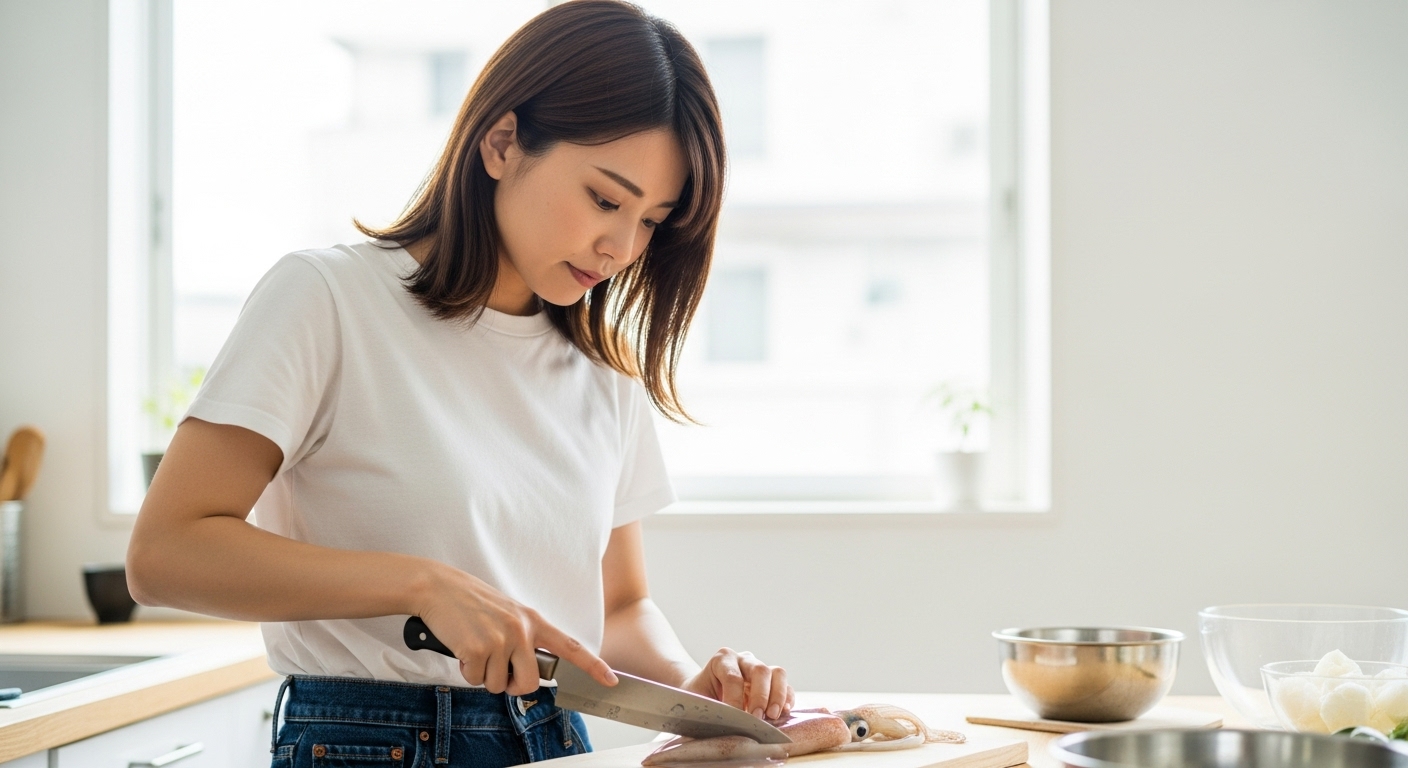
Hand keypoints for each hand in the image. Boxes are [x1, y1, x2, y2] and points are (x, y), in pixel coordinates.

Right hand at [415, 563, 616, 695]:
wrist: (438, 587)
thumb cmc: (471, 602)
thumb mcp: (508, 613)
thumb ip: (524, 638)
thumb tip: (529, 670)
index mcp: (533, 621)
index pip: (570, 647)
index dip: (593, 666)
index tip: (611, 680)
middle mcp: (521, 630)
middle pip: (529, 683)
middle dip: (511, 685)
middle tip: (496, 669)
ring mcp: (500, 640)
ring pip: (498, 685)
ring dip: (483, 676)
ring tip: (475, 648)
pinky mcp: (477, 649)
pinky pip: (474, 680)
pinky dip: (465, 670)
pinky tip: (462, 648)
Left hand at [681, 647, 793, 720]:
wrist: (703, 692)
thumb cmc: (698, 697)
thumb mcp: (695, 700)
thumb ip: (704, 709)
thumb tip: (719, 725)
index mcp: (721, 659)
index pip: (733, 677)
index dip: (735, 699)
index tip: (734, 719)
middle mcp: (743, 660)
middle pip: (760, 670)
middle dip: (760, 696)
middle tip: (756, 719)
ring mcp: (759, 668)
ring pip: (777, 673)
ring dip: (778, 696)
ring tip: (772, 716)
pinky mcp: (771, 681)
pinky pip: (786, 685)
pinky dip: (788, 699)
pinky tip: (784, 712)